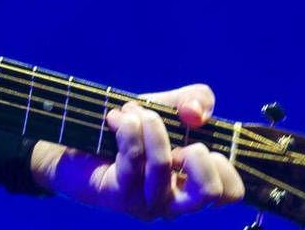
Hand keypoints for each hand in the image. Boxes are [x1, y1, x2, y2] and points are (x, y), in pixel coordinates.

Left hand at [30, 83, 245, 219]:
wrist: (72, 142)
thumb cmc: (126, 131)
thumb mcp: (166, 108)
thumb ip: (194, 101)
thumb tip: (198, 113)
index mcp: (191, 184)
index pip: (232, 192)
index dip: (224, 162)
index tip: (197, 138)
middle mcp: (174, 201)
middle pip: (212, 194)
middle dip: (198, 154)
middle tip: (177, 139)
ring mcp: (146, 202)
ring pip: (163, 167)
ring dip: (151, 127)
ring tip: (134, 111)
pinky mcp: (119, 195)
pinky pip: (132, 159)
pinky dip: (128, 129)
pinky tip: (117, 118)